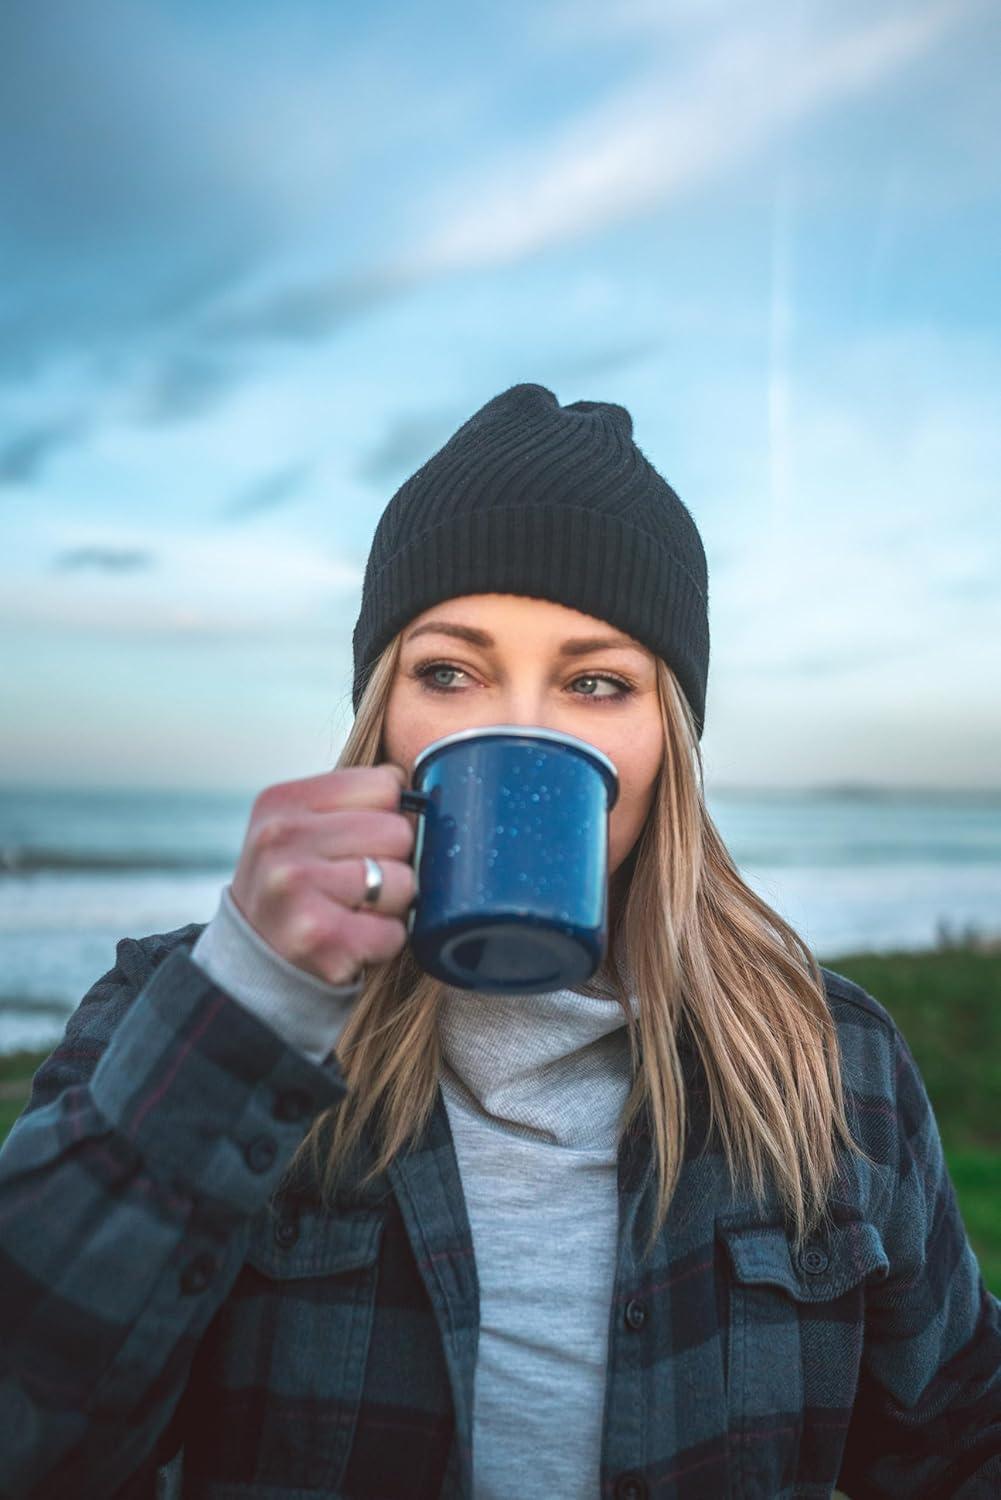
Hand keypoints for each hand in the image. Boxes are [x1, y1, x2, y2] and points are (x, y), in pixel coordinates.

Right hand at [230, 763, 415, 985]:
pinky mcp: (319, 935)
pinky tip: (352, 938)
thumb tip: (412, 784)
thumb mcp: (303, 827)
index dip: (386, 815)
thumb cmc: (297, 884)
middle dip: (392, 861)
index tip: (359, 842)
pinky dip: (385, 941)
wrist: (253, 957)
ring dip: (392, 903)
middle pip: (398, 831)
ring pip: (404, 881)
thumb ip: (354, 801)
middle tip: (358, 883)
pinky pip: (395, 930)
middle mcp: (282, 839)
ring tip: (355, 909)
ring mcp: (297, 887)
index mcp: (283, 802)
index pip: (384, 784)